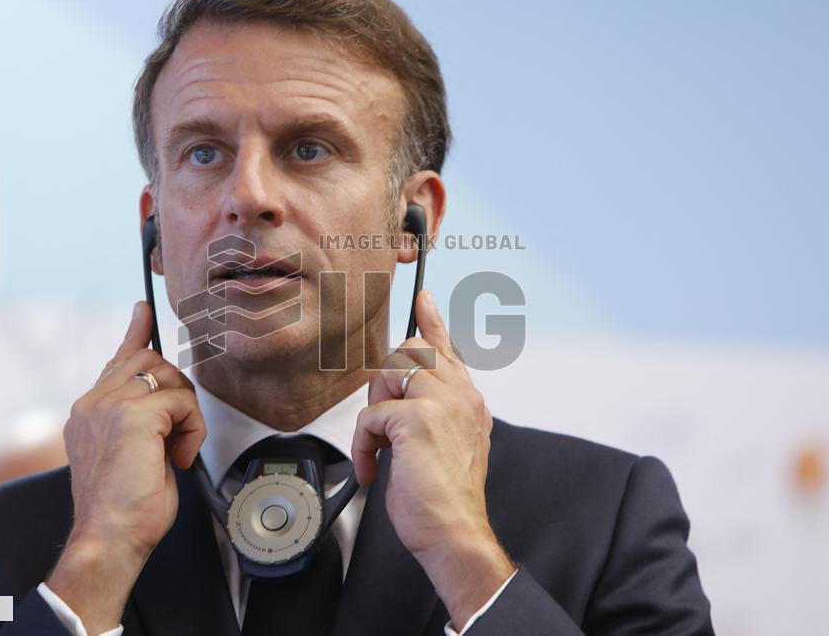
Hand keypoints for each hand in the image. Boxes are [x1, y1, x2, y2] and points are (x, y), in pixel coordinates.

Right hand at [46, 301, 205, 633]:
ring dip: (186, 414)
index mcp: (88, 410)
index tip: (144, 308)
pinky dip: (192, 429)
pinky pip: (182, 401)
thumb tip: (169, 397)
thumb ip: (143, 418)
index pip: (118, 360)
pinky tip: (178, 457)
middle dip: (178, 393)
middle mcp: (92, 402)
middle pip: (152, 362)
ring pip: (169, 377)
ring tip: (176, 450)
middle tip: (179, 434)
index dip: (136, 334)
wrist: (109, 538)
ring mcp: (108, 405)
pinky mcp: (131, 414)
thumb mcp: (134, 452)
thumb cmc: (125, 508)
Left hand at [351, 289, 514, 629]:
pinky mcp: (416, 418)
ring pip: (390, 371)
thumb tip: (401, 406)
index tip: (424, 296)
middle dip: (386, 381)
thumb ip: (433, 416)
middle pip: (410, 351)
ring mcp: (440, 402)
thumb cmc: (446, 500)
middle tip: (385, 425)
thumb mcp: (444, 448)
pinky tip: (374, 468)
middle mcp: (459, 395)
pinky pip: (370, 415)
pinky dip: (362, 446)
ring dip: (375, 411)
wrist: (455, 531)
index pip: (446, 350)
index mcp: (466, 401)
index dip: (431, 321)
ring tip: (383, 447)